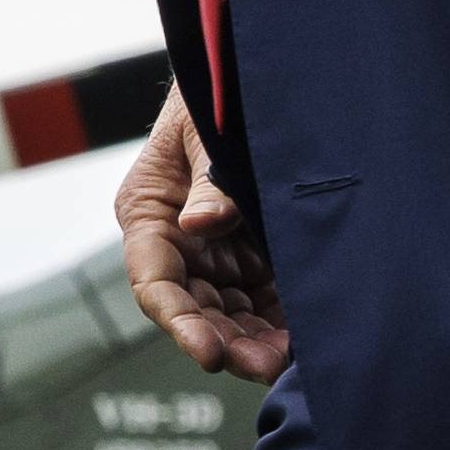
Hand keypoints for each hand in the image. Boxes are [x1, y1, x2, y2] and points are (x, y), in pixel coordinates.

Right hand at [116, 91, 289, 378]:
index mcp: (148, 214)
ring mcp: (216, 257)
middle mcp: (178, 245)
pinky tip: (302, 342)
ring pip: (230, 315)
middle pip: (195, 309)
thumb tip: (201, 223)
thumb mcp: (201, 130)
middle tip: (263, 367)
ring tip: (286, 364)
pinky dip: (280, 325)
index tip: (209, 353)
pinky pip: (264, 303)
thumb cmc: (211, 97)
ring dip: (253, 342)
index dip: (180, 323)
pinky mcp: (253, 260)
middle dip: (226, 343)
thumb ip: (207, 180)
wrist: (247, 82)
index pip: (155, 282)